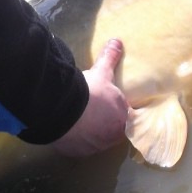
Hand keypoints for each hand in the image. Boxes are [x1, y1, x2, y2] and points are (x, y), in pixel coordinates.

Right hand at [52, 39, 128, 157]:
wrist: (66, 109)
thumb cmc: (90, 91)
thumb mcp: (101, 72)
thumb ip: (110, 58)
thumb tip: (117, 41)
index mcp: (123, 117)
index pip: (125, 116)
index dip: (116, 110)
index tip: (107, 105)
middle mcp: (113, 135)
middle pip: (111, 130)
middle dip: (103, 122)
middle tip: (91, 112)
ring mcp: (96, 146)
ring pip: (95, 141)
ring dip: (90, 133)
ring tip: (78, 121)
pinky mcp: (79, 152)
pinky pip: (79, 147)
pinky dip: (75, 141)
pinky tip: (68, 130)